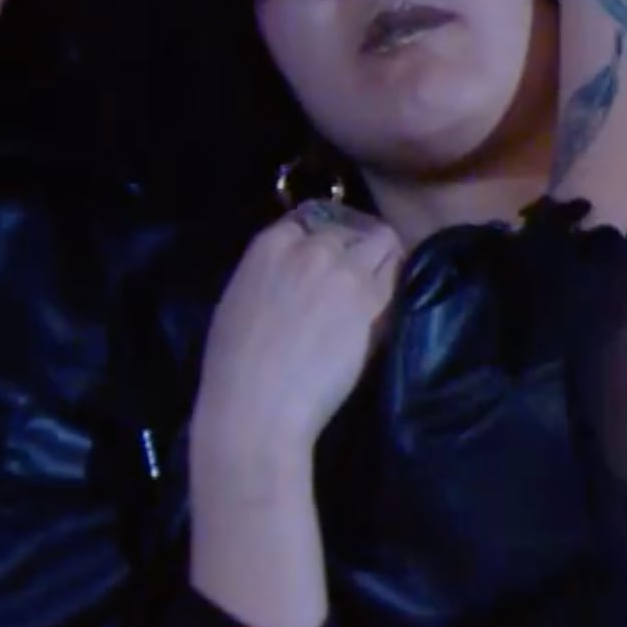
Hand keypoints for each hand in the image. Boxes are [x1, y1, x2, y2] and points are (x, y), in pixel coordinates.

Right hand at [193, 201, 403, 456]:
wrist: (258, 405)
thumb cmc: (233, 366)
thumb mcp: (237, 302)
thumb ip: (268, 276)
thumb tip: (288, 277)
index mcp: (268, 245)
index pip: (306, 221)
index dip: (319, 239)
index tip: (326, 256)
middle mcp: (310, 248)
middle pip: (345, 231)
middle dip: (350, 248)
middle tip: (353, 274)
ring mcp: (344, 271)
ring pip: (379, 241)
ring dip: (380, 255)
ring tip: (380, 276)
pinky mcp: (371, 300)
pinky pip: (393, 274)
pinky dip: (393, 278)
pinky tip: (387, 296)